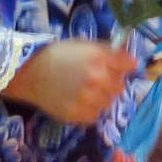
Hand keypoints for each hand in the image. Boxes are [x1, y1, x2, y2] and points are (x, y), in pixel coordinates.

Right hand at [4, 40, 136, 124]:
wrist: (30, 73)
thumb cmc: (57, 55)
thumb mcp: (84, 46)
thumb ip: (107, 52)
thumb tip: (130, 62)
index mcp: (100, 58)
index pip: (129, 65)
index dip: (123, 67)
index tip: (117, 68)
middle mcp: (97, 78)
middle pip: (119, 87)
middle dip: (111, 84)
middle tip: (95, 82)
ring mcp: (88, 98)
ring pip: (108, 104)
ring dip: (100, 99)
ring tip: (84, 93)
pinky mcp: (78, 114)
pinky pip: (94, 116)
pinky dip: (89, 111)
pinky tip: (77, 102)